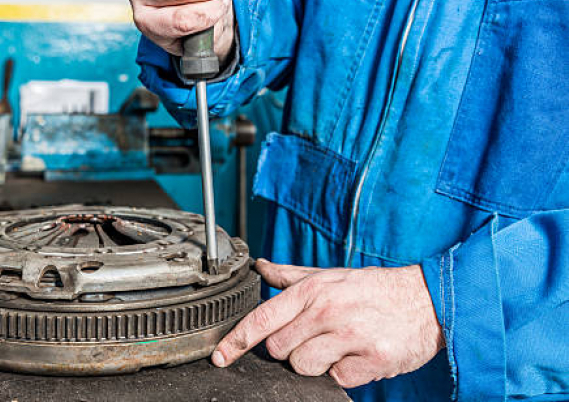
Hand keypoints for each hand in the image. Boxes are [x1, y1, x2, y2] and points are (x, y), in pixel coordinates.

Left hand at [212, 260, 444, 388]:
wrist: (426, 301)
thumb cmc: (372, 289)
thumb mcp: (330, 276)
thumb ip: (291, 276)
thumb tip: (260, 267)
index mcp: (313, 290)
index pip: (263, 318)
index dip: (237, 341)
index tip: (220, 356)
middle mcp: (328, 311)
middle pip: (279, 349)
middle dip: (289, 348)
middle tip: (314, 336)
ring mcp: (349, 337)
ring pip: (302, 367)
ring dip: (314, 363)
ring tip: (335, 345)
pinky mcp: (371, 361)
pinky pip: (335, 380)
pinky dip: (342, 373)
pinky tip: (355, 356)